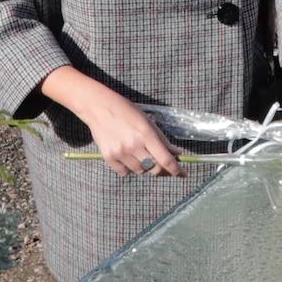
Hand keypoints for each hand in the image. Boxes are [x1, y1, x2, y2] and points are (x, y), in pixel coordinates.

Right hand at [46, 70, 181, 177]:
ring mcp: (120, 153)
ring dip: (144, 167)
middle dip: (160, 168)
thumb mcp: (147, 121)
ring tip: (140, 154)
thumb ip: (162, 139)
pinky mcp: (109, 157)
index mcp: (146, 134)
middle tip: (161, 164)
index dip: (176, 169)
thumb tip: (177, 152)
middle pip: (153, 168)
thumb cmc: (126, 111)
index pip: (165, 159)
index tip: (183, 174)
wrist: (99, 108)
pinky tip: (127, 158)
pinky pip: (124, 172)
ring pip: (139, 171)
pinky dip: (128, 169)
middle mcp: (134, 145)